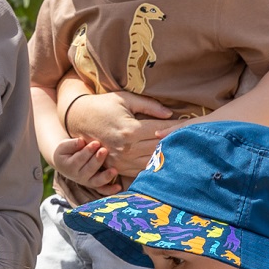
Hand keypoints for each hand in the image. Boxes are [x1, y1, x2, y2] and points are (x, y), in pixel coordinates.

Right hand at [49, 136, 118, 190]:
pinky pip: (103, 190)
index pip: (79, 159)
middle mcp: (78, 177)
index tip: (96, 143)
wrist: (65, 163)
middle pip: (89, 169)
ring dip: (106, 176)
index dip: (88, 151)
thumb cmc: (66, 152)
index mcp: (69, 167)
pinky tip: (119, 187)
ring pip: (97, 181)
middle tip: (104, 150)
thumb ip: (72, 144)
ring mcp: (88, 182)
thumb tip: (81, 142)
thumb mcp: (64, 146)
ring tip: (114, 170)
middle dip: (97, 160)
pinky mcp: (95, 185)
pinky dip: (110, 190)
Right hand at [63, 91, 179, 172]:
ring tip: (181, 148)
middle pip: (160, 147)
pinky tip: (164, 159)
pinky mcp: (118, 167)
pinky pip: (142, 169)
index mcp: (130, 130)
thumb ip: (149, 106)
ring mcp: (122, 160)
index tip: (190, 123)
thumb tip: (170, 113)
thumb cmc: (103, 105)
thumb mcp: (125, 99)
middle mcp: (127, 148)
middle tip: (191, 136)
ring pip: (154, 161)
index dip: (178, 126)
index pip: (162, 130)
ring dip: (168, 155)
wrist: (78, 119)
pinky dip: (154, 165)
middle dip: (176, 141)